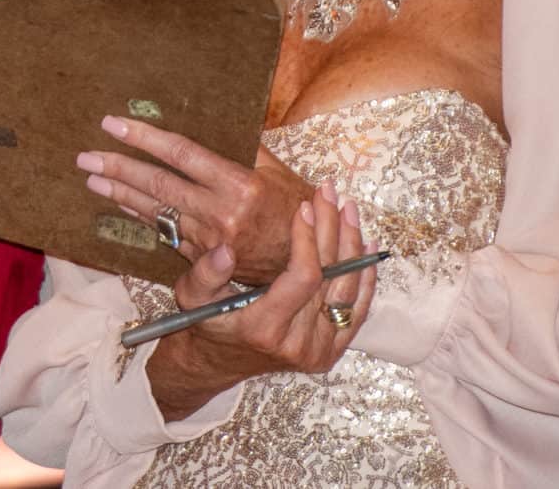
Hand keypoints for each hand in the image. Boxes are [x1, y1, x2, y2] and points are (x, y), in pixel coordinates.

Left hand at [78, 114, 310, 283]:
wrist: (307, 262)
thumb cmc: (295, 208)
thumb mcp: (276, 170)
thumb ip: (244, 146)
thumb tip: (215, 121)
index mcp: (238, 186)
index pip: (181, 155)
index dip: (144, 138)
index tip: (114, 124)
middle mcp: (219, 213)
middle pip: (158, 184)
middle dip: (118, 168)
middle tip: (86, 156)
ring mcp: (208, 240)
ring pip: (156, 211)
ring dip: (120, 195)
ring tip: (91, 180)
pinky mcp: (202, 257)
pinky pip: (165, 232)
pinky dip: (140, 216)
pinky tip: (120, 204)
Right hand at [144, 183, 374, 421]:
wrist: (219, 364)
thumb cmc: (206, 323)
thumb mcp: (192, 296)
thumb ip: (204, 273)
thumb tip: (225, 250)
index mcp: (264, 329)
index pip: (302, 278)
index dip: (308, 240)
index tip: (304, 207)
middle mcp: (297, 344)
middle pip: (329, 279)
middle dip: (332, 230)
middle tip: (329, 194)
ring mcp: (319, 350)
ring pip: (348, 291)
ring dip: (352, 246)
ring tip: (349, 210)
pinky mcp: (331, 352)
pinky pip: (357, 311)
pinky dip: (365, 277)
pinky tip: (366, 245)